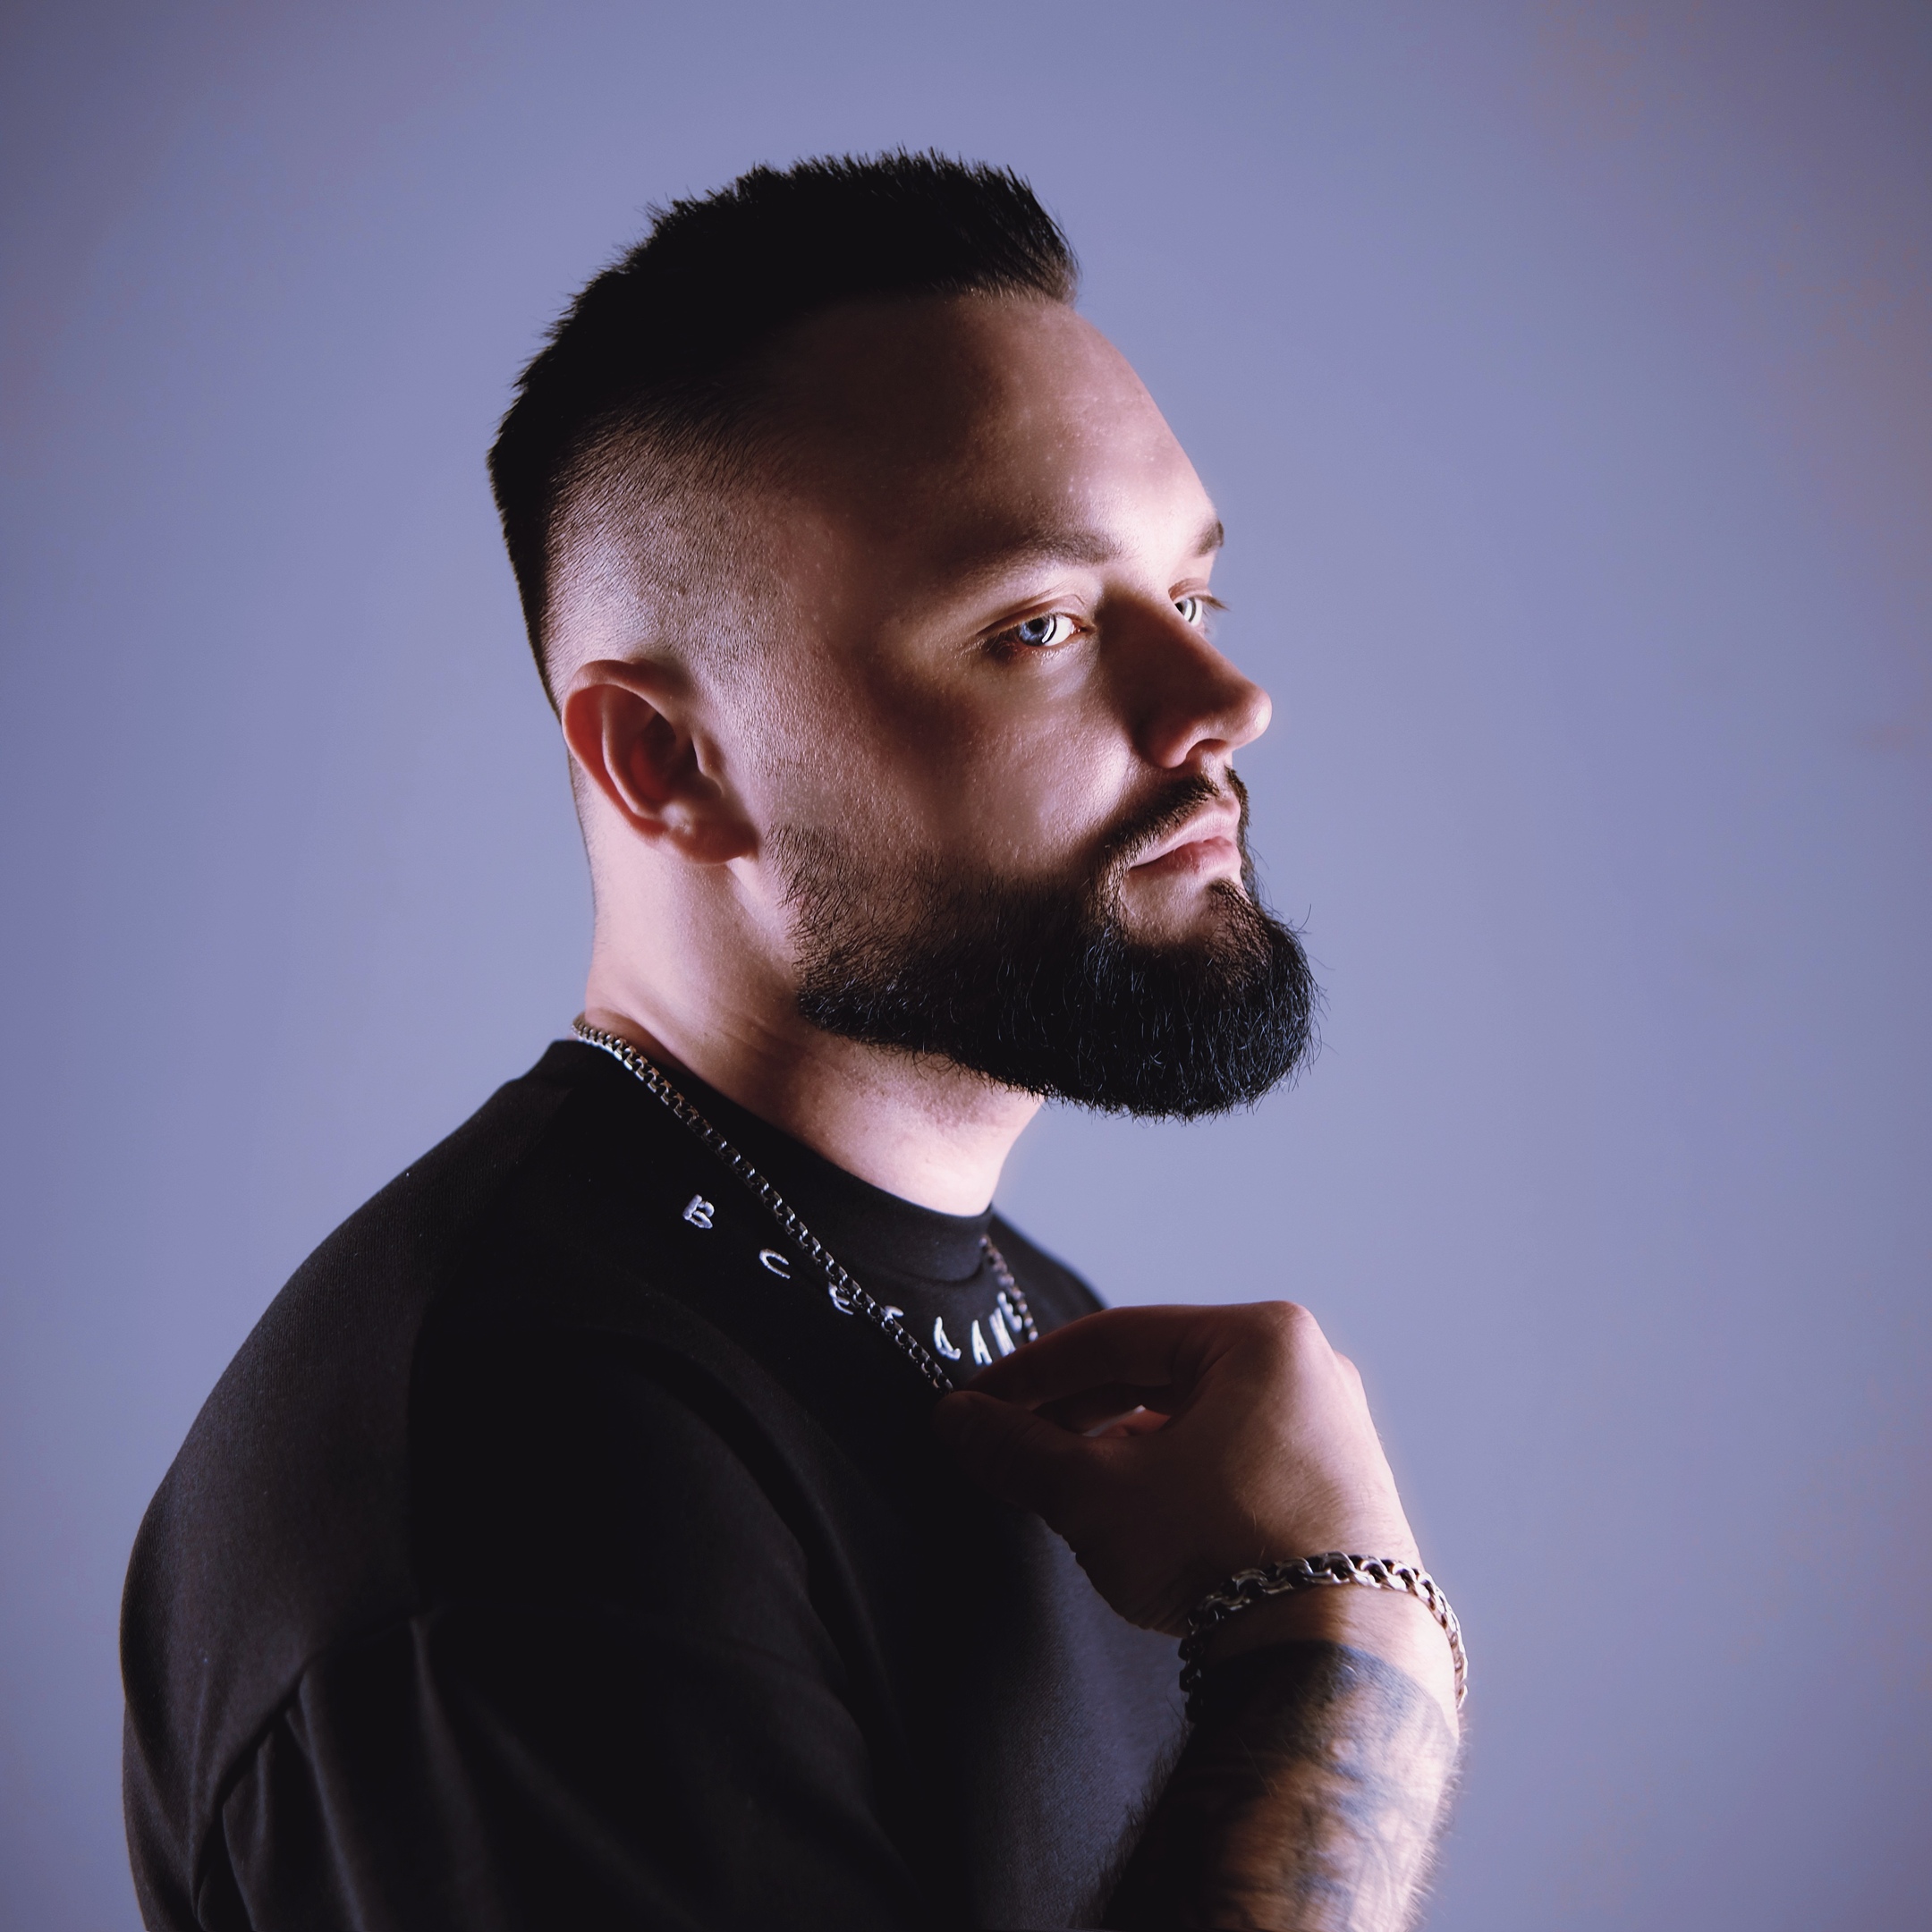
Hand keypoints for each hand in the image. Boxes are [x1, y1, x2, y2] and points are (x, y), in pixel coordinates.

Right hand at [931, 1302, 1420, 1636]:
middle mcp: (1309, 1371)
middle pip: (1160, 1374)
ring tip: (1064, 1485)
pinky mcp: (1340, 1494)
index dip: (1032, 1372)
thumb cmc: (1229, 1554)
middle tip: (1011, 1443)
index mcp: (1263, 1338)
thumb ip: (1019, 1449)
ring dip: (1122, 1448)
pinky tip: (1135, 1517)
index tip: (980, 1402)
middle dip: (1076, 1413)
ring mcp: (1332, 1434)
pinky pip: (1235, 1461)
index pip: (1117, 1337)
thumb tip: (960, 1423)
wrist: (1336, 1664)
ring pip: (1197, 1421)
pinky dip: (1175, 1478)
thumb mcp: (1098, 1495)